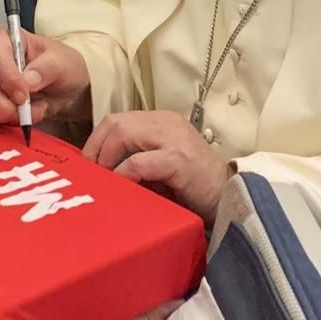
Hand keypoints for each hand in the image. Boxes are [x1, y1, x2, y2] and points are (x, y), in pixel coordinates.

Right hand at [0, 27, 89, 124]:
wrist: (63, 89)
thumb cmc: (60, 67)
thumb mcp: (62, 63)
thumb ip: (46, 68)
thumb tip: (27, 80)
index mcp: (4, 38)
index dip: (7, 79)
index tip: (23, 95)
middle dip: (2, 103)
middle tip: (25, 110)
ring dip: (1, 114)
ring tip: (27, 112)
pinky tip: (17, 117)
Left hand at [84, 110, 231, 225]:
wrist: (231, 199)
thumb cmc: (192, 188)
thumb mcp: (159, 166)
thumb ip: (134, 159)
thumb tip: (98, 170)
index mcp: (161, 121)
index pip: (116, 120)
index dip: (96, 142)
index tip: (89, 167)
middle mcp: (167, 123)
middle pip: (115, 123)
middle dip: (96, 149)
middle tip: (93, 176)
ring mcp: (174, 138)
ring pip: (123, 133)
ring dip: (107, 159)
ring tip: (105, 182)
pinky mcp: (180, 159)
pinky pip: (139, 161)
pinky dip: (124, 174)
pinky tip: (122, 188)